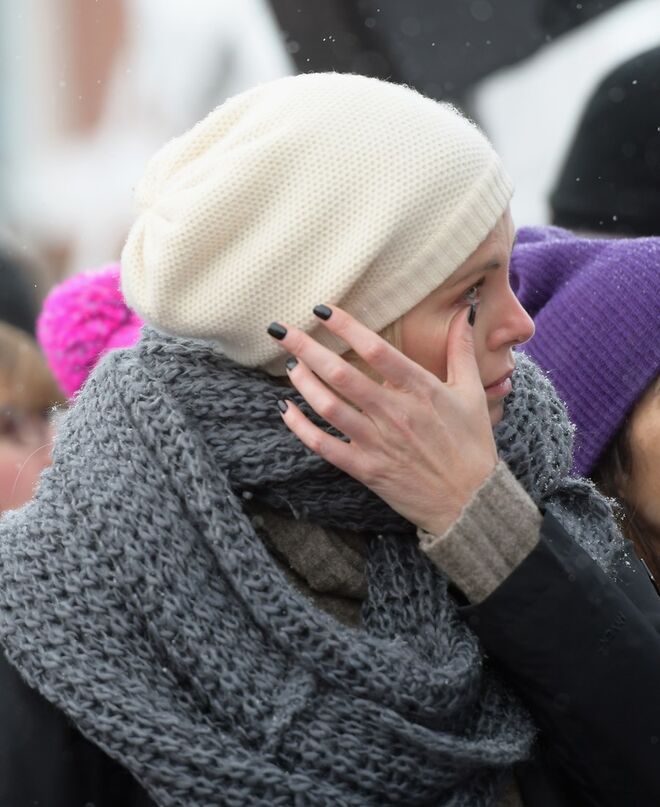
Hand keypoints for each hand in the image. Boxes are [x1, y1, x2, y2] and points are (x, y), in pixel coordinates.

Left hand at [268, 305, 497, 534]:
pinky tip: (285, 409)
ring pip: (329, 407)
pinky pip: (325, 445)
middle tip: (282, 330)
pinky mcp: (366, 469)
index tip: (322, 310)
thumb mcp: (473, 393)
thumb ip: (462, 350)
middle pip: (341, 374)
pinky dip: (301, 427)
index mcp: (421, 390)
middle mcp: (395, 413)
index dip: (346, 326)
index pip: (376, 350)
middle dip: (307, 348)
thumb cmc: (472, 446)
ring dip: (303, 383)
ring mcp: (377, 442)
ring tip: (289, 364)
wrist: (471, 503)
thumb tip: (466, 310)